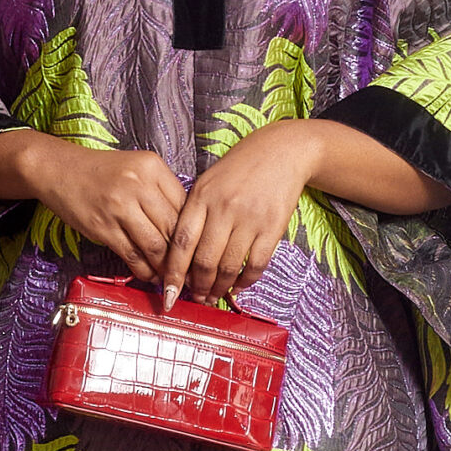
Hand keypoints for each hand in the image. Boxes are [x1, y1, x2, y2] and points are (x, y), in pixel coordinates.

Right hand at [24, 140, 187, 282]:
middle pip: (174, 228)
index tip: (199, 250)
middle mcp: (139, 184)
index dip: (194, 233)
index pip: (185, 206)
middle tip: (192, 273)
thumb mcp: (136, 169)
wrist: (57, 169)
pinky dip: (145, 270)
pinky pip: (133, 255)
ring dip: (166, 268)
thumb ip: (160, 192)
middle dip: (185, 256)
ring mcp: (120, 206)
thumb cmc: (99, 172)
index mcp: (153, 167)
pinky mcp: (103, 227)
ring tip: (171, 278)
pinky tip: (149, 275)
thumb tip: (185, 229)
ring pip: (156, 245)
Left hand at [159, 120, 322, 307]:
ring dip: (219, 289)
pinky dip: (245, 281)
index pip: (181, 243)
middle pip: (204, 260)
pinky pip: (256, 264)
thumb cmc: (239, 169)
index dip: (173, 273)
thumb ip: (192, 214)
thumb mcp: (207, 182)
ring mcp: (249, 219)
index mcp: (201, 196)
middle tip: (195, 299)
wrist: (281, 151)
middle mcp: (224, 208)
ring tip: (213, 298)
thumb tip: (179, 257)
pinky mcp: (273, 227)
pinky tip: (237, 287)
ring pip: (229, 266)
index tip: (169, 294)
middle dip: (197, 287)